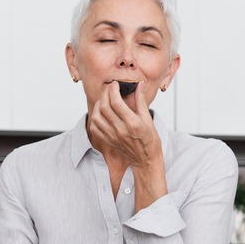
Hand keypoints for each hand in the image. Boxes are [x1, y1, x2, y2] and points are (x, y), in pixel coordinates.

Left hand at [87, 82, 168, 210]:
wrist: (146, 159)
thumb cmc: (150, 141)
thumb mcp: (148, 119)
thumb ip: (141, 101)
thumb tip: (139, 85)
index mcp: (133, 123)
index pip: (116, 102)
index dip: (113, 90)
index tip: (115, 84)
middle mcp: (121, 130)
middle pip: (105, 107)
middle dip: (105, 93)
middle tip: (110, 89)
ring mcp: (113, 136)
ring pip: (97, 116)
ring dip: (98, 105)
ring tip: (104, 100)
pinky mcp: (108, 140)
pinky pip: (95, 128)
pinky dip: (95, 117)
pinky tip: (100, 113)